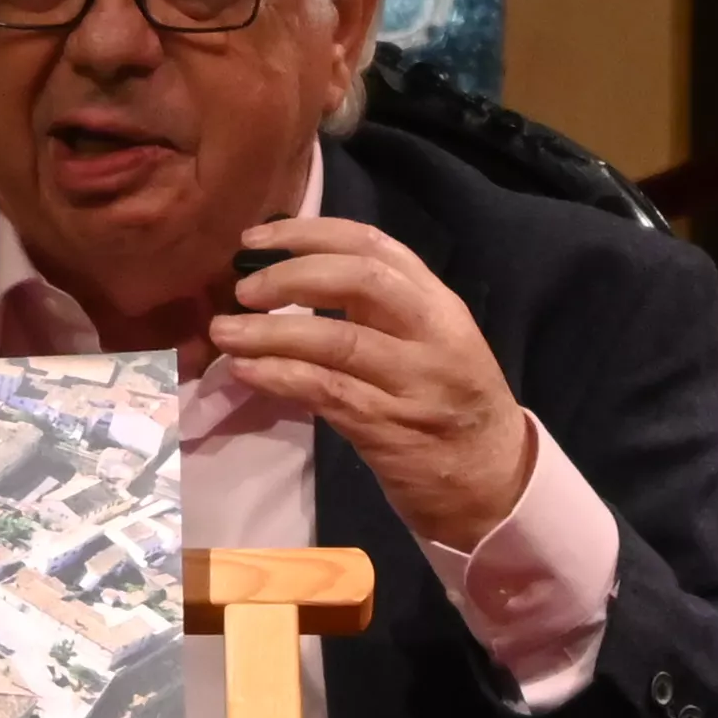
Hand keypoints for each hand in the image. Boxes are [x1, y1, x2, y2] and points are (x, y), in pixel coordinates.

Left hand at [208, 219, 531, 553]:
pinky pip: (328, 392)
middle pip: (360, 280)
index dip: (308, 233)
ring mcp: (415, 383)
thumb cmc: (449, 405)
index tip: (255, 240)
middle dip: (290, 276)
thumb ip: (377, 309)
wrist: (494, 484)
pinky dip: (280, 377)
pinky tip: (245, 371)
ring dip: (269, 333)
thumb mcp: (428, 343)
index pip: (374, 245)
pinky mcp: (391, 430)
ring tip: (223, 331)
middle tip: (241, 289)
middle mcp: (433, 334)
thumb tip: (289, 279)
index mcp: (438, 304)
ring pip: (336, 341)